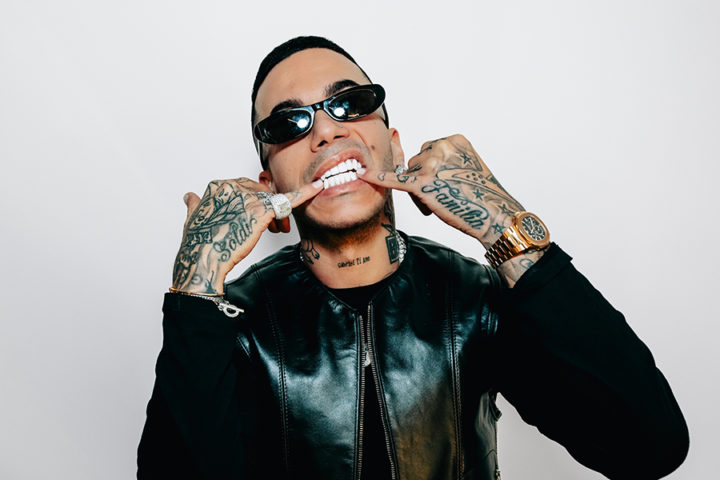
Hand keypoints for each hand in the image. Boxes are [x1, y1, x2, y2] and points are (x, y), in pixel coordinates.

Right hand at [172, 178, 321, 293]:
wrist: (203, 260)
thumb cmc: (199, 244)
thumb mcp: (192, 218)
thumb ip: (195, 204)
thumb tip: (190, 196)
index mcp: (218, 186)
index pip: (247, 187)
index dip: (253, 204)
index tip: (254, 218)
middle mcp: (232, 186)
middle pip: (262, 192)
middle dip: (268, 209)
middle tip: (271, 228)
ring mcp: (248, 196)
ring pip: (274, 199)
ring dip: (278, 215)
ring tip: (276, 230)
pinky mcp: (261, 209)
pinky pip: (288, 199)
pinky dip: (304, 193)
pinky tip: (317, 188)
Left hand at [358, 134, 523, 247]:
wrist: (492, 214)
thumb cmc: (480, 195)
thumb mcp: (465, 167)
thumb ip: (444, 160)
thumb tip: (419, 163)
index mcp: (454, 140)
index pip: (429, 151)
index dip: (434, 170)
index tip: (450, 182)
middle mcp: (441, 147)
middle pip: (417, 161)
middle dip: (424, 179)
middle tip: (446, 194)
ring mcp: (431, 164)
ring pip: (409, 173)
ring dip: (419, 190)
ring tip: (440, 201)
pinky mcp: (422, 183)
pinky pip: (395, 178)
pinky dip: (378, 177)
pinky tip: (363, 174)